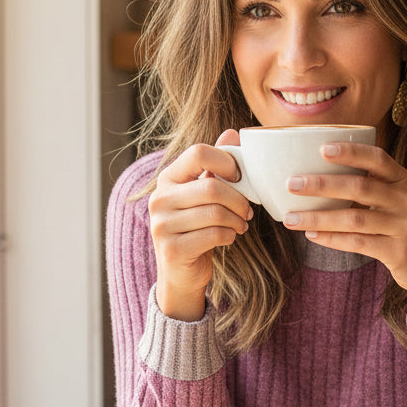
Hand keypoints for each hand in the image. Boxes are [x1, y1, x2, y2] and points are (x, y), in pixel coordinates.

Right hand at [148, 129, 252, 320]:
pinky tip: (229, 237)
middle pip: (212, 187)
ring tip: (240, 225)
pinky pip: (214, 235)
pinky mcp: (172, 249)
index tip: (240, 178)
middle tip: (248, 211)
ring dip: (237, 220)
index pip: (198, 152)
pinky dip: (229, 236)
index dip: (227, 162)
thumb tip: (233, 132)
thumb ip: (217, 165)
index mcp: (168, 178)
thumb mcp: (205, 195)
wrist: (181, 273)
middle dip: (239, 200)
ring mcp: (161, 225)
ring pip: (215, 212)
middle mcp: (159, 199)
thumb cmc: (197, 228)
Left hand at [281, 142, 406, 322]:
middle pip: (360, 187)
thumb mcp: (403, 203)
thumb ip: (375, 189)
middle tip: (292, 184)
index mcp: (406, 182)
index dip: (351, 152)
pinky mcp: (399, 252)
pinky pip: (358, 243)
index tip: (323, 148)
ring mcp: (405, 227)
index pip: (378, 159)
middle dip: (322, 184)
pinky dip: (332, 239)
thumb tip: (323, 179)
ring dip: (318, 217)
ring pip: (353, 218)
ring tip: (291, 218)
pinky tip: (313, 235)